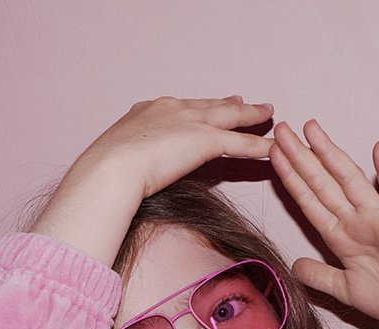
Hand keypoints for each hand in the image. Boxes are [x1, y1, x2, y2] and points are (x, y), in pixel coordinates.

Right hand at [31, 96, 272, 266]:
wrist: (110, 168)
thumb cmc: (104, 171)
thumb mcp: (115, 158)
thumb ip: (130, 160)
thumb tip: (127, 176)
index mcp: (148, 111)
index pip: (182, 107)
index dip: (199, 107)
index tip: (209, 105)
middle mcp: (173, 109)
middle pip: (210, 105)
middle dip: (229, 104)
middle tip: (245, 101)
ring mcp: (191, 122)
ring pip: (231, 117)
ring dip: (252, 116)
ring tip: (269, 114)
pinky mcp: (206, 141)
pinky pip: (241, 143)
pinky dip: (259, 145)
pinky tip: (274, 148)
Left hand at [270, 120, 378, 327]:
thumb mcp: (348, 290)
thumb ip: (321, 276)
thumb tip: (294, 266)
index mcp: (341, 237)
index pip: (310, 202)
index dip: (291, 179)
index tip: (273, 156)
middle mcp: (357, 222)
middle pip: (323, 184)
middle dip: (301, 158)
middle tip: (281, 130)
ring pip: (349, 181)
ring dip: (331, 154)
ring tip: (311, 130)